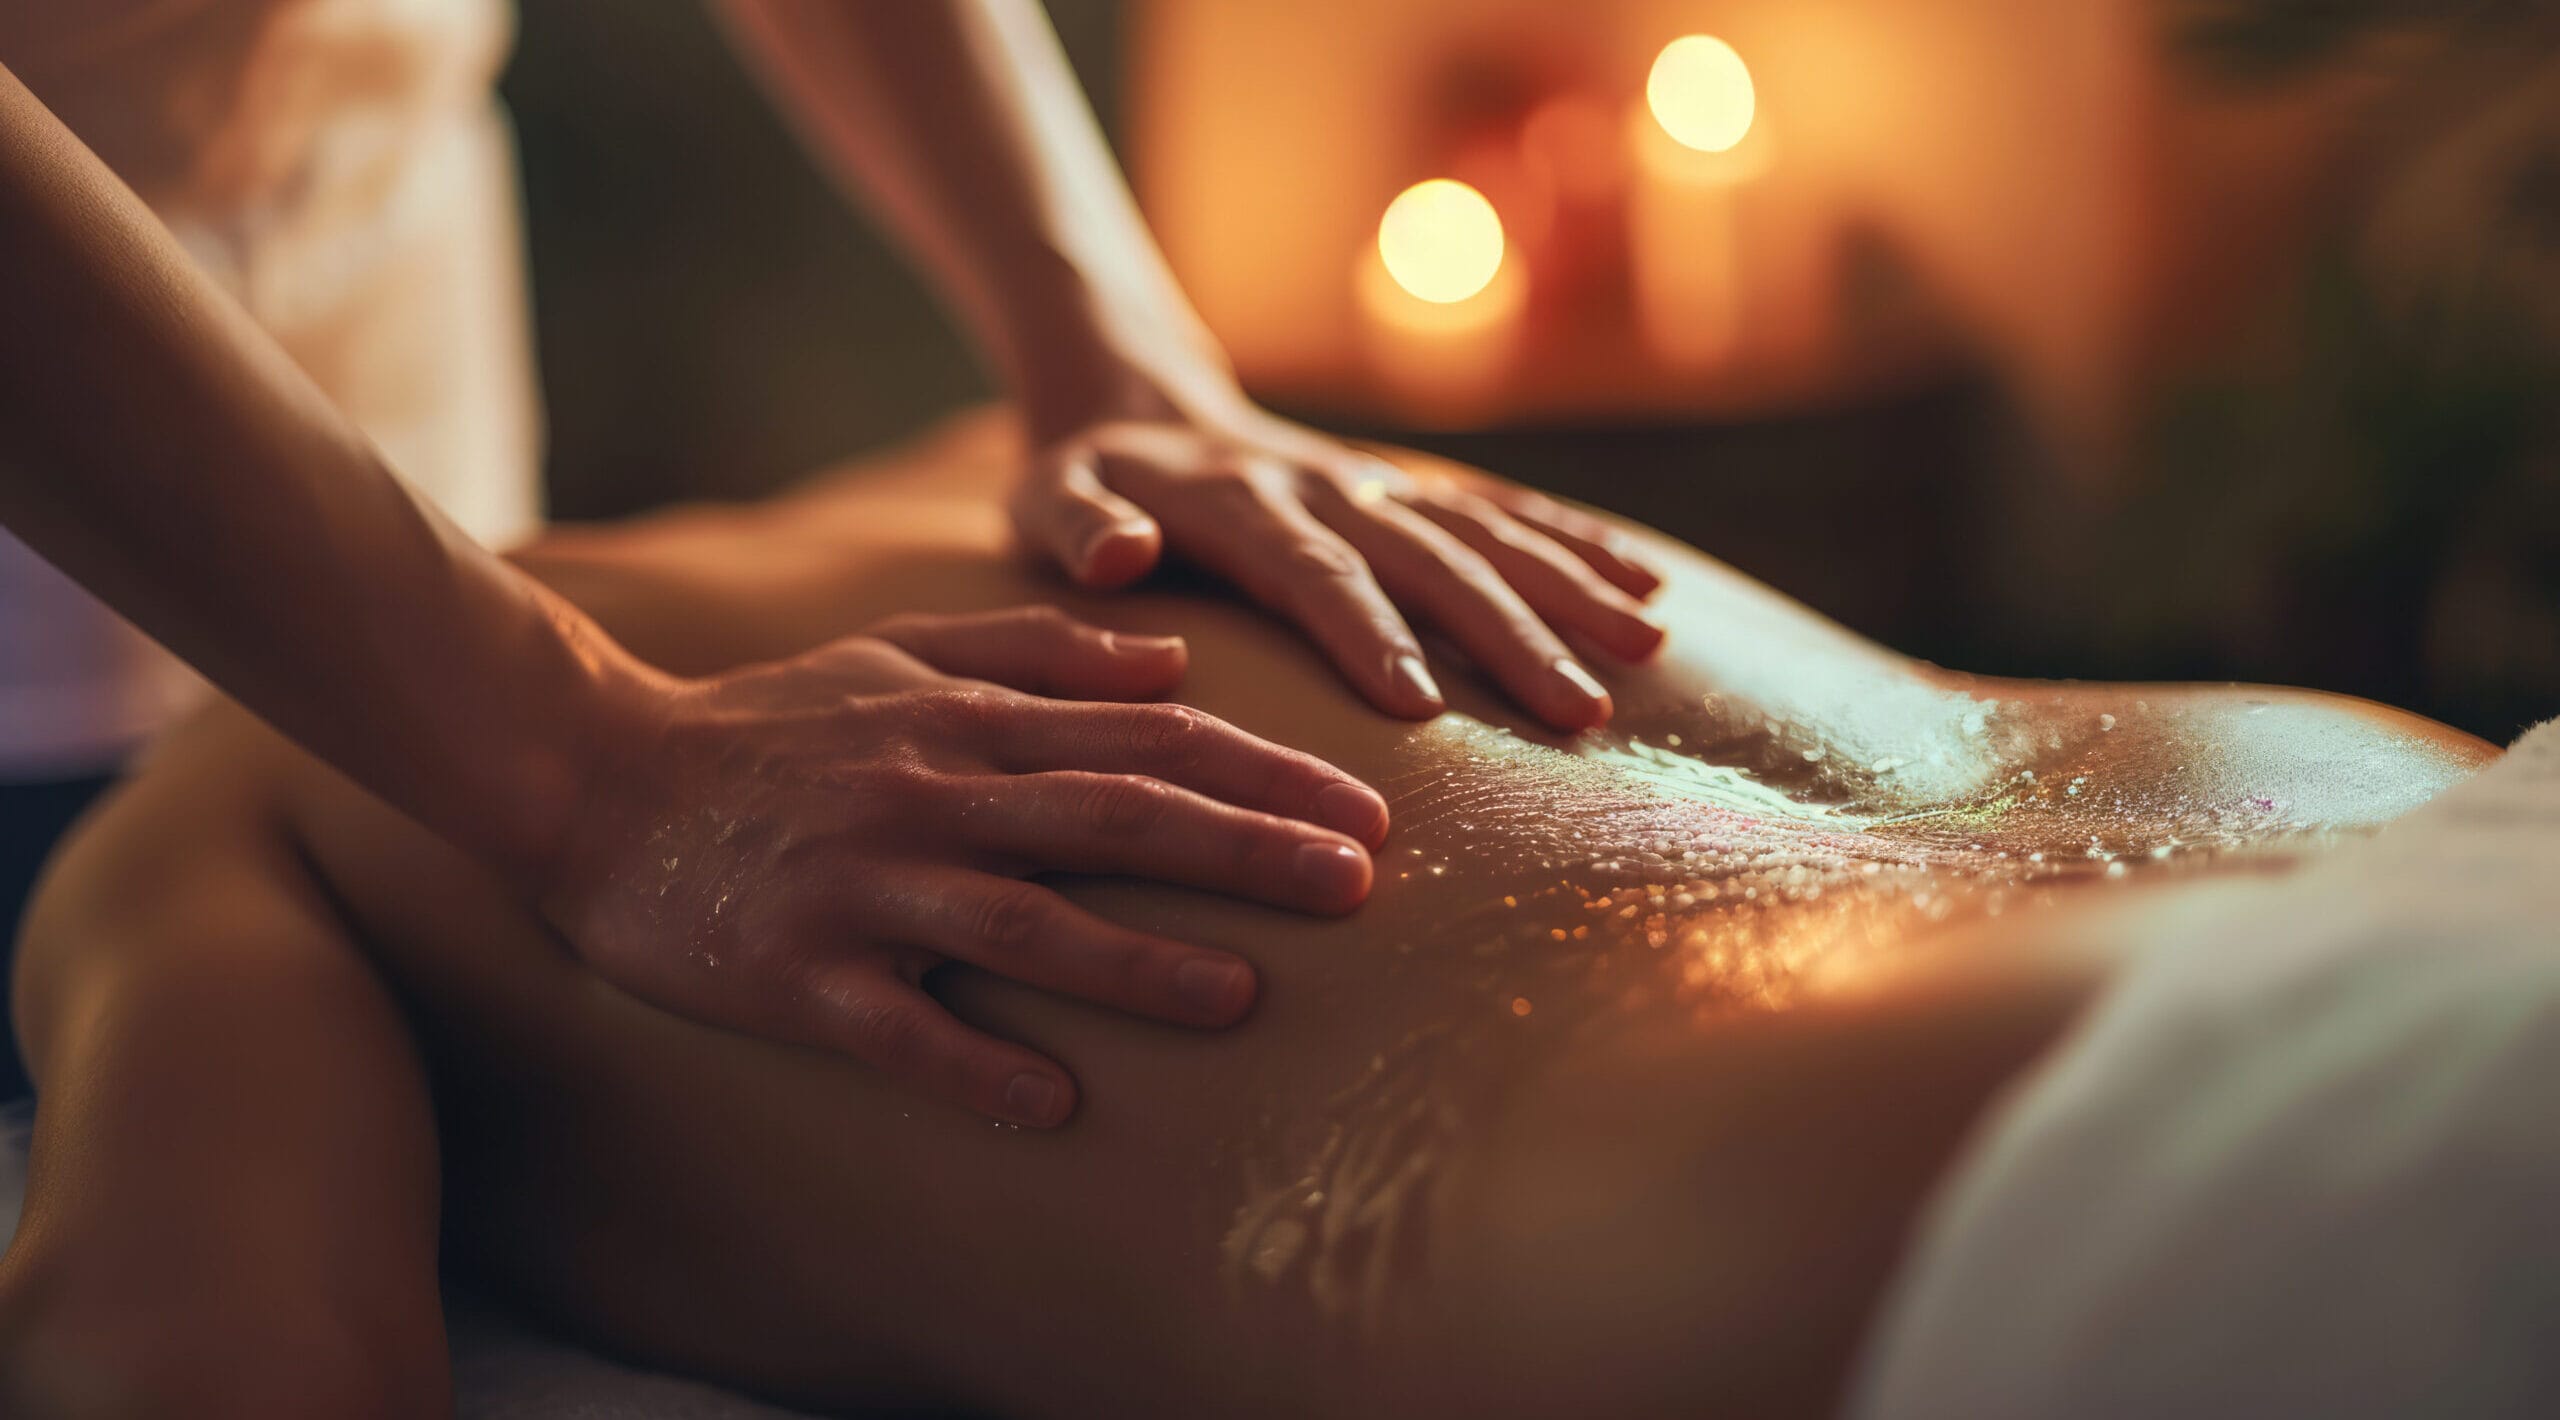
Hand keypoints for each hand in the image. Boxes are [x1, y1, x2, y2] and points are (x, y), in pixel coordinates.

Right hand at [544, 607, 1389, 1126]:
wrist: (595, 775)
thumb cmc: (768, 721)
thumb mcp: (901, 652)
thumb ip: (1038, 648)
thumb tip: (1175, 659)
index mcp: (967, 721)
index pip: (1144, 740)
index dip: (1260, 773)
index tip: (1366, 808)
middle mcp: (930, 793)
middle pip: (1110, 815)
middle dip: (1241, 847)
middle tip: (1358, 882)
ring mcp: (862, 881)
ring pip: (1016, 920)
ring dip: (1131, 961)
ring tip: (1240, 996)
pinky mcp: (795, 966)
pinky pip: (894, 1021)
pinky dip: (970, 1060)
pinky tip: (1051, 1103)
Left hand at [1011, 404, 1665, 732]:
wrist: (1142, 403)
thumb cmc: (1086, 482)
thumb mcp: (1047, 500)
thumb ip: (1076, 527)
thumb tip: (1117, 556)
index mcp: (1244, 505)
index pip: (1316, 573)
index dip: (1368, 632)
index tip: (1424, 701)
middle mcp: (1331, 487)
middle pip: (1431, 561)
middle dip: (1510, 634)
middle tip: (1577, 710)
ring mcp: (1382, 485)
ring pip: (1490, 535)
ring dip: (1569, 589)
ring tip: (1644, 648)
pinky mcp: (1414, 490)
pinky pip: (1507, 512)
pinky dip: (1578, 544)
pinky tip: (1648, 587)